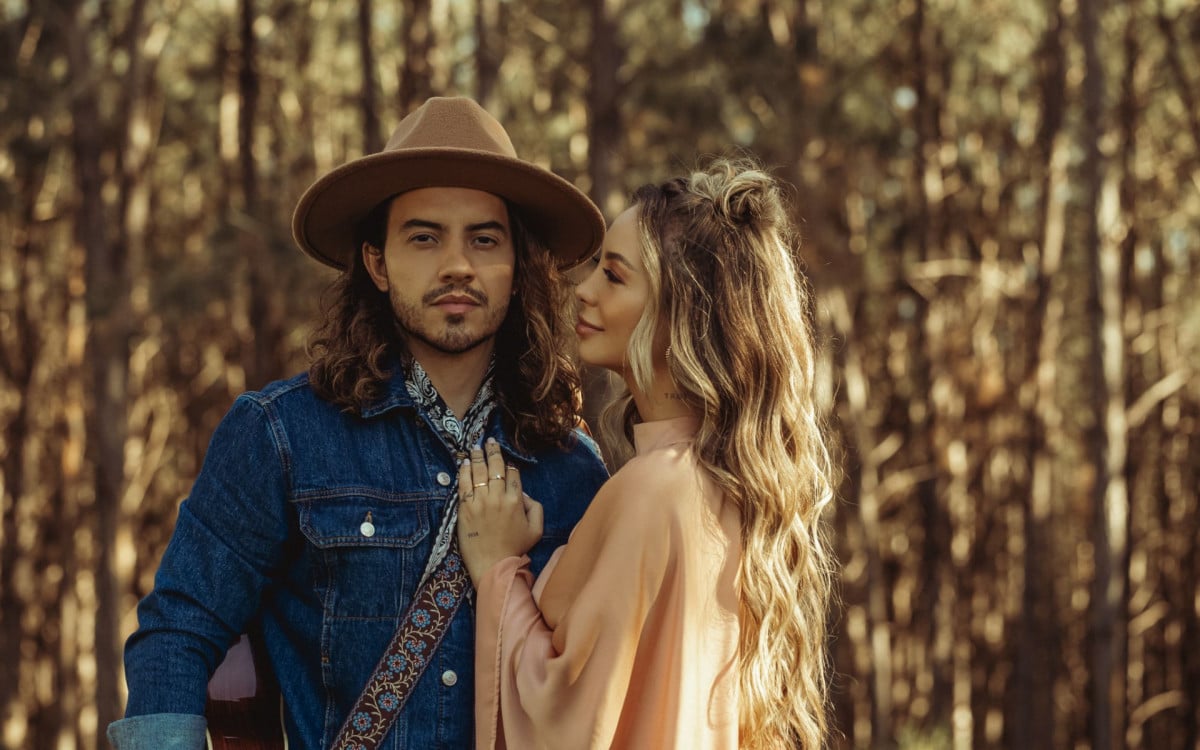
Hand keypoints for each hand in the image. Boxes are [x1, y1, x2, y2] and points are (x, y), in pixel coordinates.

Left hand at [457, 438, 542, 585]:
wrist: (493, 565)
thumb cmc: (516, 549)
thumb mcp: (536, 530)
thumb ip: (536, 508)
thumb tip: (525, 494)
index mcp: (516, 501)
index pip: (513, 474)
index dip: (510, 464)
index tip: (506, 460)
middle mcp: (498, 497)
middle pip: (495, 468)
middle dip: (493, 451)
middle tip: (489, 441)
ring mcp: (480, 502)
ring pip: (479, 472)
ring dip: (477, 457)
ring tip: (475, 447)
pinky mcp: (465, 509)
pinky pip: (464, 485)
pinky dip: (465, 471)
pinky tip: (465, 463)